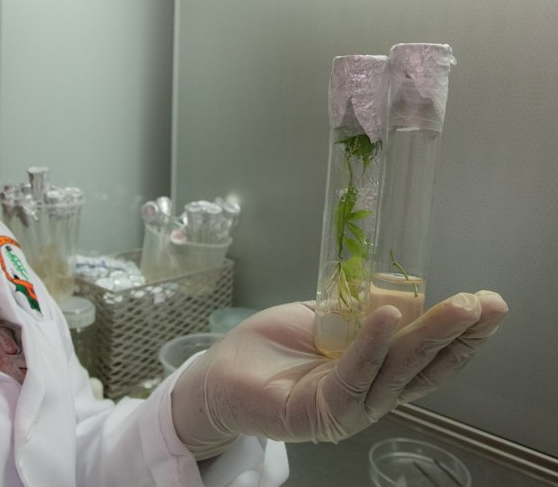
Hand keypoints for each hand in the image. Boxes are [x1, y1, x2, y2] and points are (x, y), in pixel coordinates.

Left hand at [171, 291, 506, 457]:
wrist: (221, 372)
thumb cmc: (271, 347)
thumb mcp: (324, 318)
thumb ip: (359, 311)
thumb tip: (402, 295)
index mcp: (375, 371)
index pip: (427, 356)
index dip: (459, 332)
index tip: (488, 303)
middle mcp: (370, 393)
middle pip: (423, 365)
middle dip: (458, 333)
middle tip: (487, 304)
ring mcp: (348, 407)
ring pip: (396, 371)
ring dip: (428, 335)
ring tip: (455, 307)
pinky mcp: (320, 413)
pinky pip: (352, 377)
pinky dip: (371, 347)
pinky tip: (389, 319)